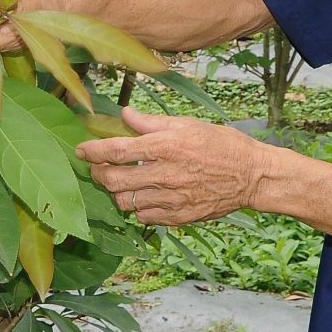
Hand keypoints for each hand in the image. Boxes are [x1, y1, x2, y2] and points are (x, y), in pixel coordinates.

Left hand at [75, 106, 278, 226]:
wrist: (252, 175)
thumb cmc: (221, 144)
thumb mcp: (187, 124)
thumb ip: (151, 123)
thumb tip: (125, 114)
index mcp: (165, 146)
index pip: (115, 151)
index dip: (92, 151)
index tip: (80, 150)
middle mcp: (164, 174)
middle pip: (112, 180)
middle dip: (97, 173)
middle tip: (96, 167)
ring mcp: (171, 199)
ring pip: (124, 202)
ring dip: (116, 192)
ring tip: (119, 182)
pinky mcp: (178, 217)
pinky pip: (143, 217)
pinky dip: (137, 208)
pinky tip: (143, 196)